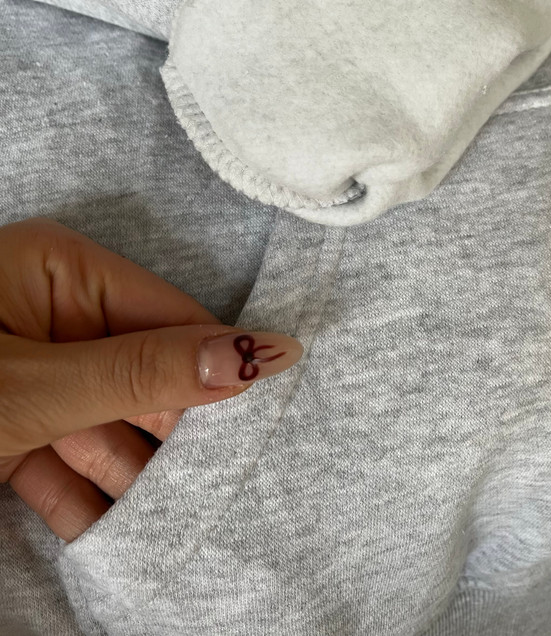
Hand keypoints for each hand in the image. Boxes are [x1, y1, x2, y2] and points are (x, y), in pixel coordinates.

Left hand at [0, 217, 302, 541]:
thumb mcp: (36, 383)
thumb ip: (143, 373)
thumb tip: (252, 352)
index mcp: (60, 272)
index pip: (172, 320)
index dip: (218, 372)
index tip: (265, 426)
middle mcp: (51, 316)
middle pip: (144, 377)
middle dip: (174, 439)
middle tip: (222, 490)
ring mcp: (32, 373)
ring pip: (106, 428)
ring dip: (133, 483)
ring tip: (179, 524)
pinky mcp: (12, 424)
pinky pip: (63, 461)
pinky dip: (83, 500)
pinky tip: (118, 538)